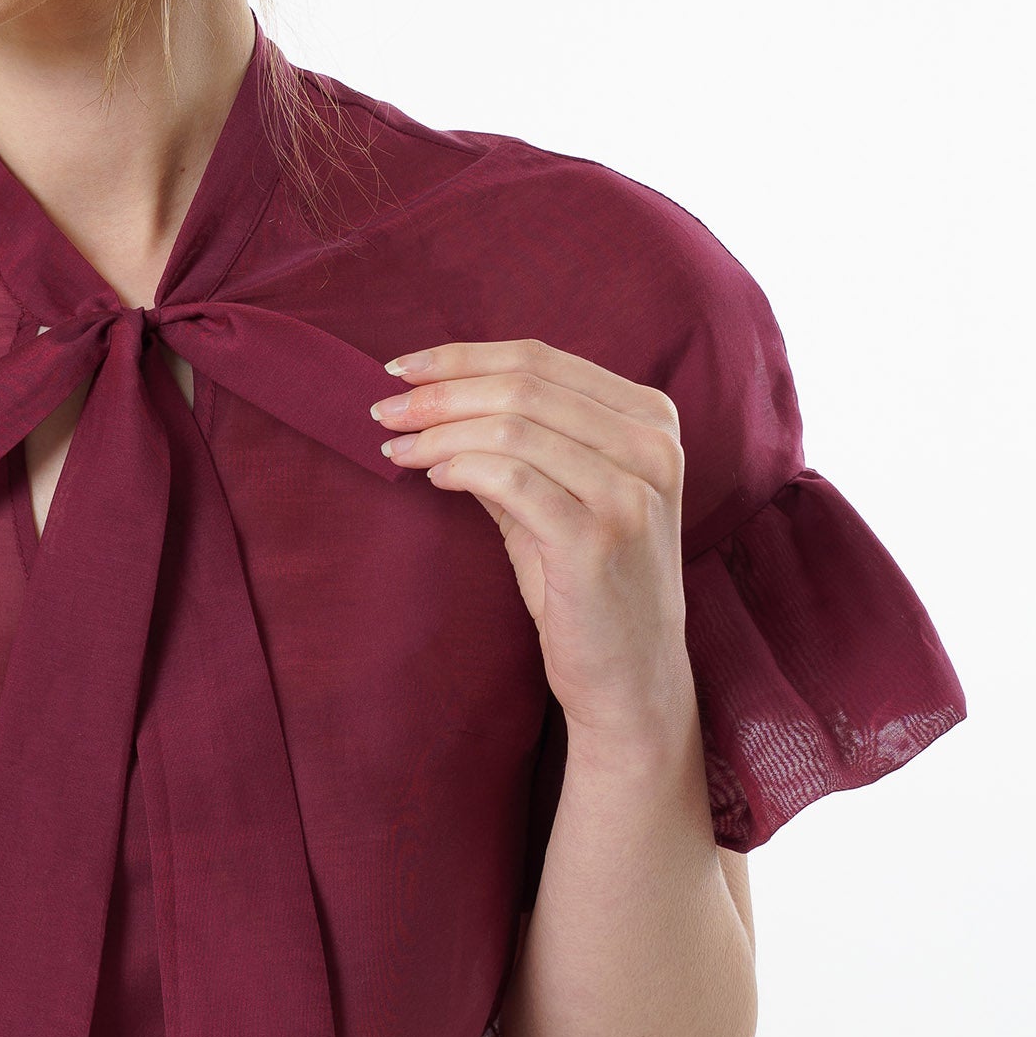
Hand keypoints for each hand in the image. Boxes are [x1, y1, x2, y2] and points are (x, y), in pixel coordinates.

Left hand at [370, 338, 692, 745]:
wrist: (631, 680)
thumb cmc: (587, 586)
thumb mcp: (556, 499)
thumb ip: (514, 447)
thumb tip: (432, 402)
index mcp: (650, 419)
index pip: (541, 358)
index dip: (462, 357)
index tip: (402, 367)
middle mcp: (651, 446)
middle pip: (523, 386)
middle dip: (439, 392)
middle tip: (384, 409)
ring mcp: (630, 492)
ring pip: (512, 428)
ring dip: (439, 432)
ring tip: (397, 447)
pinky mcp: (598, 539)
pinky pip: (512, 479)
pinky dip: (461, 468)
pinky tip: (433, 478)